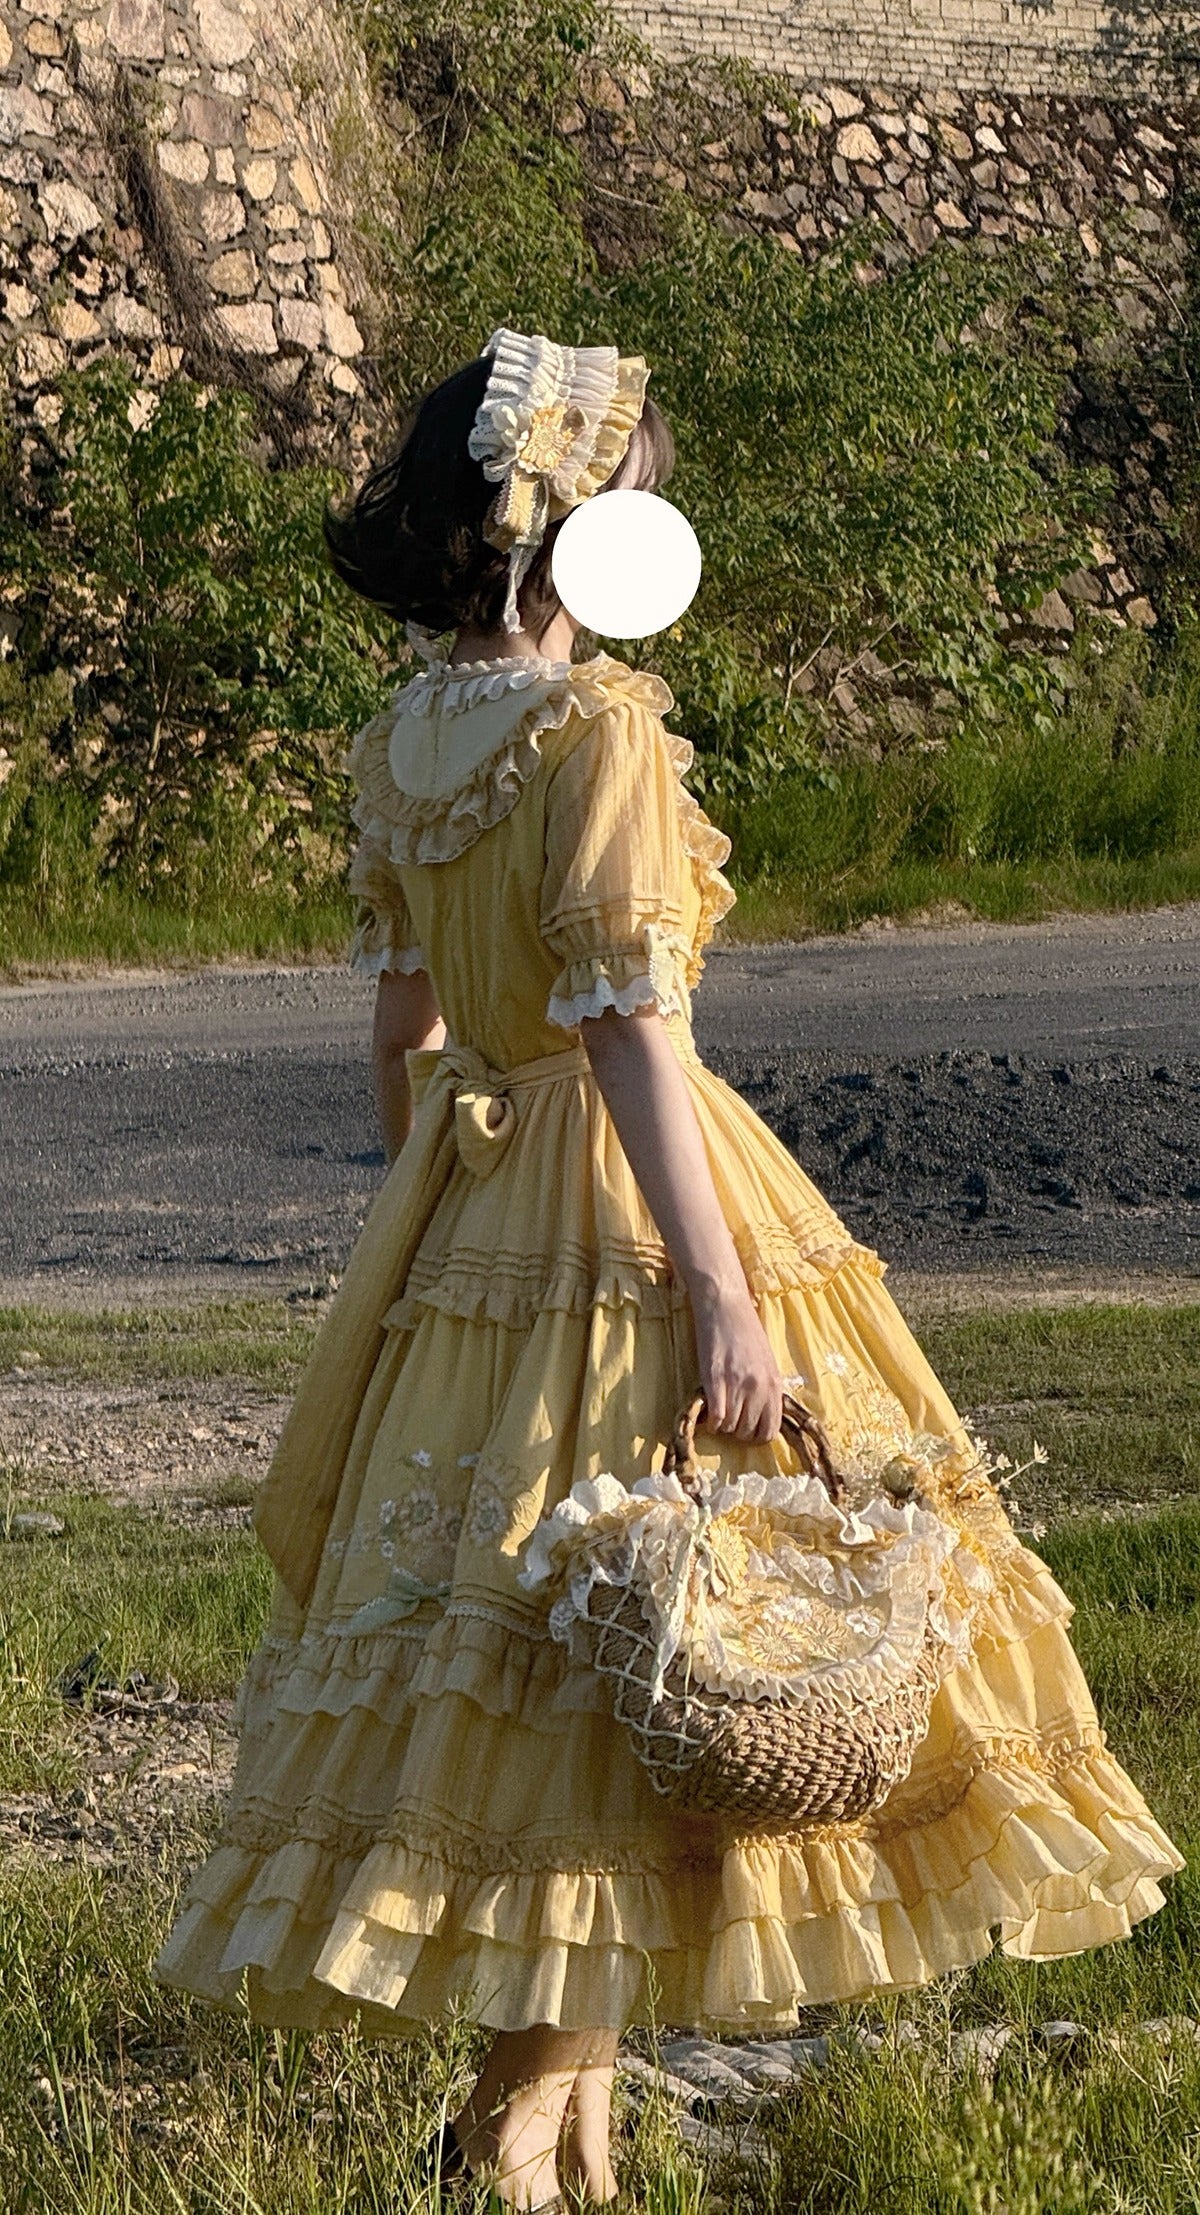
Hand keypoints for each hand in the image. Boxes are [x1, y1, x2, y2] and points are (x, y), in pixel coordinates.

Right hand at [690, 1276, 783, 1442]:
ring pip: (730, 1427)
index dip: (756, 1436)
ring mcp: (736, 1384)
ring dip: (722, 1425)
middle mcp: (758, 1388)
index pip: (770, 1430)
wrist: (725, 1306)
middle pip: (748, 1432)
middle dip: (737, 1431)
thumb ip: (766, 1388)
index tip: (747, 1429)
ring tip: (718, 1411)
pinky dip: (710, 1421)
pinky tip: (708, 1412)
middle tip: (730, 1419)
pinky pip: (715, 1418)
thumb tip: (760, 1414)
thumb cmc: (746, 1331)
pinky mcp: (714, 1379)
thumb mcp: (766, 1361)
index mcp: (774, 1384)